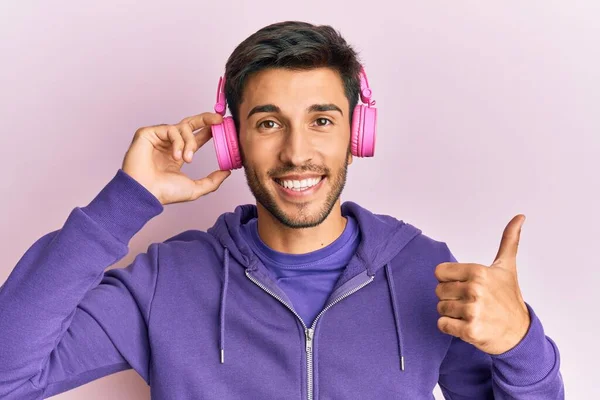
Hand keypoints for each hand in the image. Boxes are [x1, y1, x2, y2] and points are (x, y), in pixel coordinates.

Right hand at [122, 112, 230, 204]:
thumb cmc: (164, 193)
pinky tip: (176, 156)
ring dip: (189, 142)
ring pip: (182, 128)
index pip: (195, 137)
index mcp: (177, 155)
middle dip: (205, 119)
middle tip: (218, 120)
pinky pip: (170, 129)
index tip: (221, 126)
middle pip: (189, 124)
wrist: (146, 193)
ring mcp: (157, 138)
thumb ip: (212, 181)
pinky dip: (177, 142)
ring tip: (187, 159)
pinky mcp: (147, 133)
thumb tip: (227, 172)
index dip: (208, 130)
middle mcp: (167, 144)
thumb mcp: (195, 189)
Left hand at [434, 215, 530, 354]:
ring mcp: (473, 311)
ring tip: (470, 314)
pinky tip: (466, 325)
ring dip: (451, 313)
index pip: (439, 272)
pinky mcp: (470, 331)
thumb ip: (509, 240)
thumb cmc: (509, 298)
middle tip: (470, 302)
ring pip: (440, 308)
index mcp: (478, 272)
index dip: (449, 279)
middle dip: (450, 297)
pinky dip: (450, 327)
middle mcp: (475, 290)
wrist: (519, 333)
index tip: (464, 285)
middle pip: (439, 291)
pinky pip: (442, 325)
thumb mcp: (507, 267)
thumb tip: (520, 216)